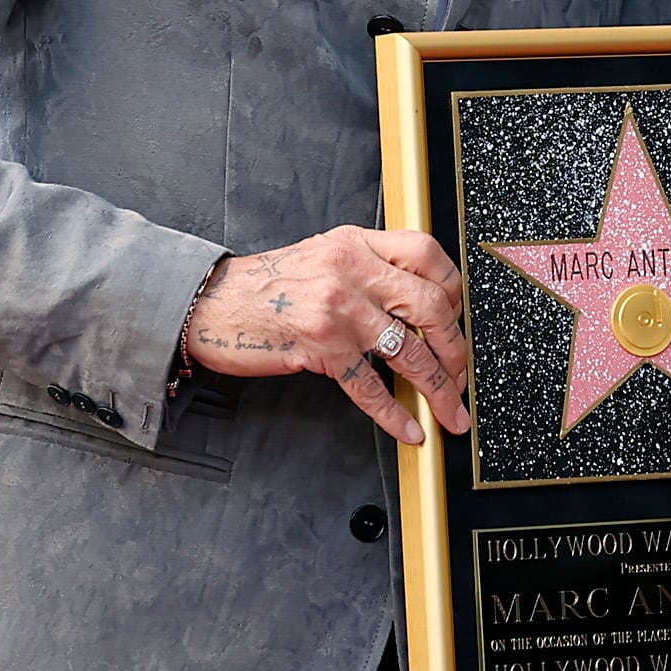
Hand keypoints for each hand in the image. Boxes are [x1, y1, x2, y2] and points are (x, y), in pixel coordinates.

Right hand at [179, 225, 471, 443]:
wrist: (209, 303)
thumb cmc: (264, 285)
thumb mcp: (322, 254)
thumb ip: (367, 266)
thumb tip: (415, 299)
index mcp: (355, 242)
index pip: (427, 254)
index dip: (453, 290)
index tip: (457, 319)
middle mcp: (351, 269)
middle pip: (430, 305)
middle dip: (456, 348)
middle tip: (461, 374)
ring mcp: (338, 309)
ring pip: (409, 351)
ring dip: (438, 388)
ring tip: (450, 411)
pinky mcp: (321, 347)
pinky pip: (370, 386)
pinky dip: (394, 414)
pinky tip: (408, 429)